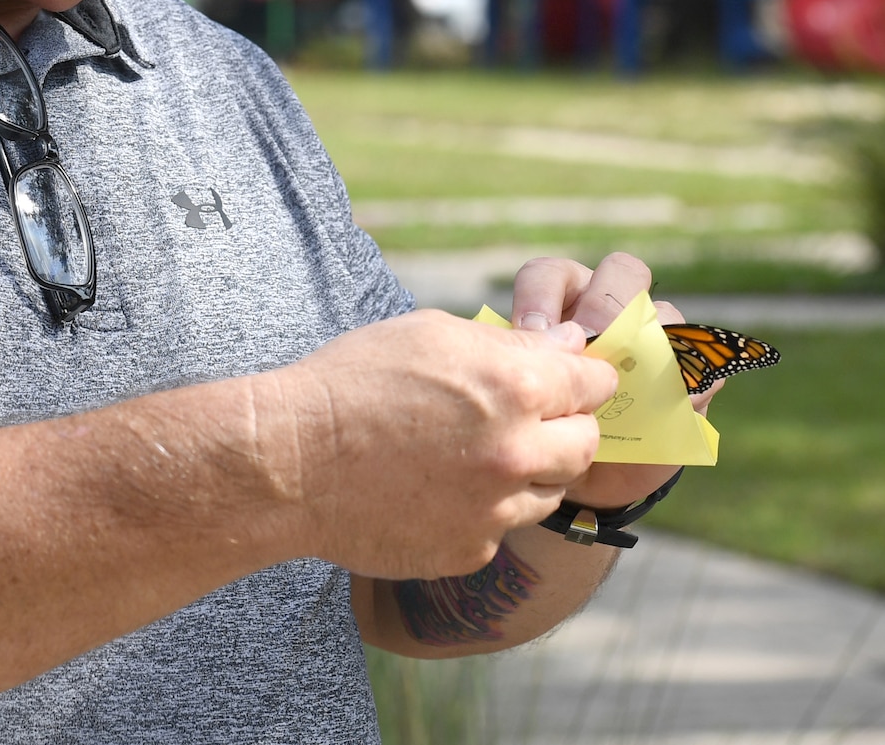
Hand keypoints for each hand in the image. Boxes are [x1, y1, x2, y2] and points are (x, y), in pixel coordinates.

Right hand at [272, 309, 616, 580]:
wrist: (290, 461)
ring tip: (467, 455)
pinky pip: (498, 529)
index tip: (564, 382)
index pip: (594, 384)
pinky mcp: (470, 552)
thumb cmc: (351, 382)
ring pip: (549, 492)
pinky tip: (432, 490)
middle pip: (586, 445)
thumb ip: (508, 343)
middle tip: (521, 420)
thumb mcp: (429, 333)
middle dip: (563, 428)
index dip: (580, 379)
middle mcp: (517, 453)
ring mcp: (496, 510)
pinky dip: (479, 511)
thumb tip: (567, 348)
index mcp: (515, 387)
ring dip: (524, 473)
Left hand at [509, 251, 717, 508]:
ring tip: (630, 376)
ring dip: (649, 340)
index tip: (527, 331)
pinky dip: (686, 384)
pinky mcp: (694, 377)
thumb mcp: (529, 394)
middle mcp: (614, 309)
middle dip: (604, 305)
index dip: (539, 297)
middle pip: (622, 272)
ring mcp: (659, 338)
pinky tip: (664, 405)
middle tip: (588, 341)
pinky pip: (703, 368)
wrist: (585, 471)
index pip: (550, 275)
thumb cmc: (546, 420)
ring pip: (666, 312)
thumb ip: (525, 368)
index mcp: (564, 300)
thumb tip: (519, 349)